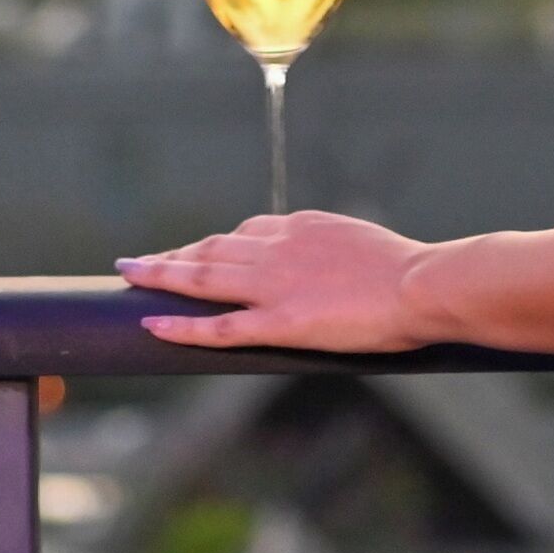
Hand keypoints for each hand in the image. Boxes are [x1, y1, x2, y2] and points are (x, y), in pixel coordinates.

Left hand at [117, 211, 436, 351]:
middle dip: (175, 254)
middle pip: (213, 248)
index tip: (198, 249)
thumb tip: (340, 272)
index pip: (248, 230)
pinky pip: (218, 325)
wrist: (422, 285)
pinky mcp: (277, 322)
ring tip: (131, 275)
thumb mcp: (366, 247)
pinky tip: (153, 323)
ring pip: (204, 276)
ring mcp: (273, 285)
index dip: (216, 243)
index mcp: (302, 228)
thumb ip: (339, 256)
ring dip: (162, 275)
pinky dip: (182, 324)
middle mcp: (278, 249)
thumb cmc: (411, 274)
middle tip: (141, 260)